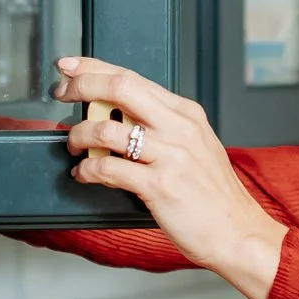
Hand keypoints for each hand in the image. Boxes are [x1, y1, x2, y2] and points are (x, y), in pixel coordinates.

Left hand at [57, 56, 284, 298]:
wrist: (237, 231)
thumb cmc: (212, 194)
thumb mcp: (195, 147)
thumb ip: (161, 127)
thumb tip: (114, 115)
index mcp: (186, 114)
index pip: (133, 77)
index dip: (94, 68)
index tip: (70, 66)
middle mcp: (179, 128)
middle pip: (120, 88)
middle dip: (81, 86)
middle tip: (61, 93)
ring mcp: (170, 156)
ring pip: (107, 130)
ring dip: (79, 135)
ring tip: (74, 146)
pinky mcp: (159, 186)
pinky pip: (108, 169)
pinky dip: (87, 170)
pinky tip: (84, 174)